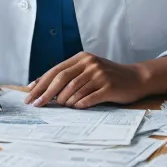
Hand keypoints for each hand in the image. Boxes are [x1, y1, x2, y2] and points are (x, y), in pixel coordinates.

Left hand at [24, 52, 148, 108]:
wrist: (136, 78)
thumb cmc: (108, 76)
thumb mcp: (89, 69)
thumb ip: (69, 75)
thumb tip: (41, 86)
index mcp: (82, 58)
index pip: (56, 70)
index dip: (41, 83)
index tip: (29, 94)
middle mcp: (90, 64)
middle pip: (62, 79)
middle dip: (46, 93)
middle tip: (36, 104)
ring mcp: (100, 74)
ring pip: (74, 90)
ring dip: (63, 101)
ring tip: (60, 107)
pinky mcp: (109, 87)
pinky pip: (89, 98)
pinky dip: (79, 104)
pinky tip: (75, 108)